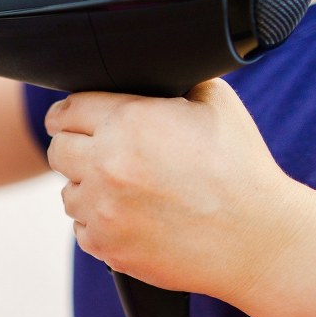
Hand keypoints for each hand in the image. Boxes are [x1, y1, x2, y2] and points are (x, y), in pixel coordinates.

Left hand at [43, 79, 310, 301]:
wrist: (257, 239)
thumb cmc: (240, 169)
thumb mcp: (214, 103)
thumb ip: (172, 82)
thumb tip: (150, 71)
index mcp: (128, 121)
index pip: (67, 110)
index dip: (72, 114)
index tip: (75, 120)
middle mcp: (106, 164)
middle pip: (58, 151)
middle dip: (77, 149)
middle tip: (102, 155)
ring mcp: (102, 208)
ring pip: (67, 193)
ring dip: (88, 189)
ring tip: (127, 190)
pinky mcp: (105, 245)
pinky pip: (82, 228)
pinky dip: (100, 223)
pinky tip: (134, 218)